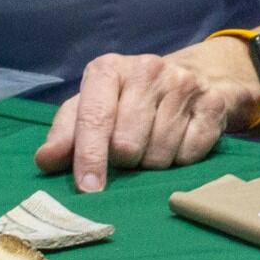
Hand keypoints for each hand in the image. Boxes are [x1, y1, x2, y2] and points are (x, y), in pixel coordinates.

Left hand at [34, 40, 259, 191]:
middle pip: (127, 144)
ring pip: (159, 154)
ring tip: (152, 146)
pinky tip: (178, 142)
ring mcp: (183, 84)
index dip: (89, 156)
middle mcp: (146, 70)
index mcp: (108, 70)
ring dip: (152, 164)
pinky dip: (180, 159)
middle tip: (128, 154)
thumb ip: (66, 134)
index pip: (94, 117)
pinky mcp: (213, 102)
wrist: (197, 74)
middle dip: (125, 162)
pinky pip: (189, 154)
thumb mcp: (94, 107)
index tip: (88, 189)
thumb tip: (45, 160)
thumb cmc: (131, 99)